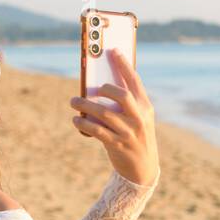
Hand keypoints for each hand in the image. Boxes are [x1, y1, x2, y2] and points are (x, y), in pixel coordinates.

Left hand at [69, 48, 158, 185]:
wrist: (143, 169)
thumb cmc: (136, 136)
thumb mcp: (138, 118)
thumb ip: (127, 103)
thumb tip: (102, 84)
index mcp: (146, 107)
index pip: (135, 81)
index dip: (124, 65)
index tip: (113, 51)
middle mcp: (139, 118)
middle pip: (122, 95)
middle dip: (104, 88)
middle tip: (92, 89)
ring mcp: (128, 132)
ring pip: (104, 113)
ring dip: (85, 105)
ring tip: (74, 102)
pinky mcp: (117, 145)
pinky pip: (97, 131)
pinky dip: (84, 124)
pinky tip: (76, 120)